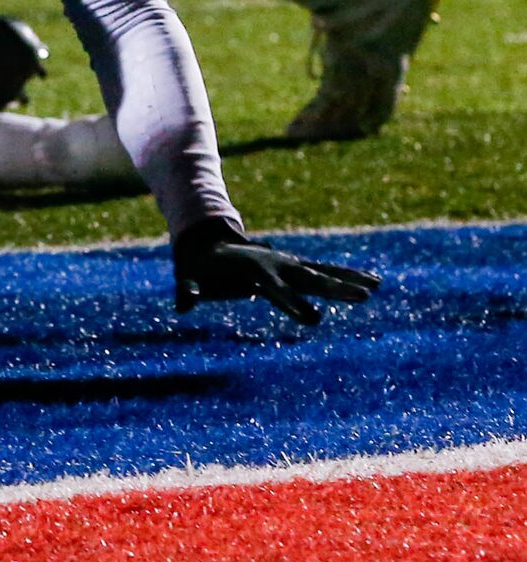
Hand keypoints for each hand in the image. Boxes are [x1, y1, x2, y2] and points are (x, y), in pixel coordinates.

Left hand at [172, 218, 378, 325]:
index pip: (277, 292)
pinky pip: (324, 271)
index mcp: (253, 270)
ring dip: (349, 279)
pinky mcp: (294, 266)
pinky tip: (372, 282)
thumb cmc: (198, 266)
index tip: (315, 320)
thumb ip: (188, 289)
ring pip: (323, 271)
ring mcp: (287, 263)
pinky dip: (347, 275)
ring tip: (377, 286)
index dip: (294, 305)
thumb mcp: (188, 276)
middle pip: (309, 278)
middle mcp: (276, 264)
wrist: (206, 241)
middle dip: (335, 288)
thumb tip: (184, 303)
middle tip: (364, 297)